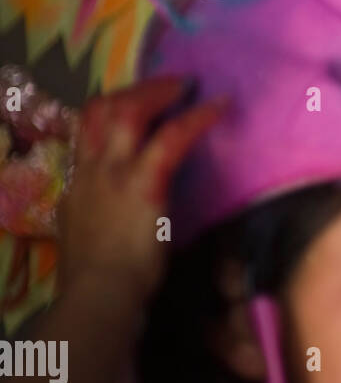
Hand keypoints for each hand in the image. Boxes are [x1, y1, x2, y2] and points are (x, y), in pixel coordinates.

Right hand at [60, 77, 225, 307]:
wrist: (99, 296)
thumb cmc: (98, 279)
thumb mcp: (87, 236)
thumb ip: (99, 214)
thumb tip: (117, 210)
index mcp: (78, 184)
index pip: (87, 130)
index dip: (112, 111)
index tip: (137, 104)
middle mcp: (92, 171)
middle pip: (101, 110)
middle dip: (134, 91)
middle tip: (167, 86)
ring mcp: (114, 175)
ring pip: (129, 112)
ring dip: (160, 93)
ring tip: (187, 86)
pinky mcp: (144, 185)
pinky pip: (171, 138)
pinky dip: (197, 118)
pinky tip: (219, 107)